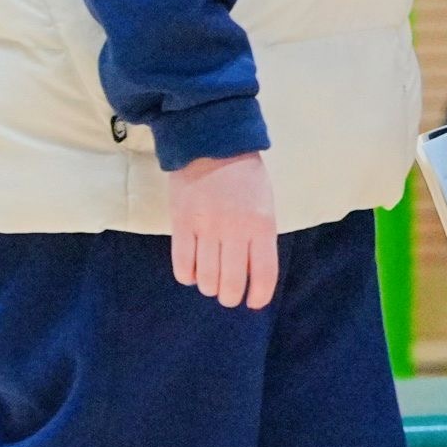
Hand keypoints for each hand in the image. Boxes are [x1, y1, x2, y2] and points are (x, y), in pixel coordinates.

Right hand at [167, 150, 279, 308]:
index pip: (264, 273)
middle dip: (230, 296)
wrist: (210, 144)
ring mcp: (206, 228)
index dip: (259, 296)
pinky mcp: (181, 224)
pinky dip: (188, 277)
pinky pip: (182, 264)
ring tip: (211, 283)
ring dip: (209, 287)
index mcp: (262, 224)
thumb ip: (260, 236)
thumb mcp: (265, 203)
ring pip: (206, 278)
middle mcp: (235, 230)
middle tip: (228, 295)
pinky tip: (192, 274)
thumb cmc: (245, 176)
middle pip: (231, 282)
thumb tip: (253, 272)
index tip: (254, 302)